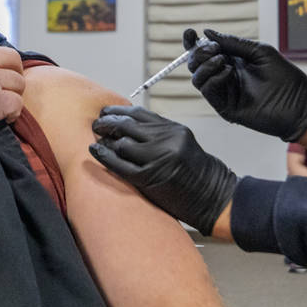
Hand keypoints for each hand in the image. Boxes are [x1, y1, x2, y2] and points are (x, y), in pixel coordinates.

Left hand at [90, 105, 236, 235]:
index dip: (118, 111)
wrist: (211, 196)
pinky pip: (121, 165)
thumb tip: (127, 126)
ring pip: (122, 144)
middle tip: (96, 124)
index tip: (106, 112)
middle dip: (107, 123)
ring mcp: (158, 159)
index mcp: (174, 130)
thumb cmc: (195, 172)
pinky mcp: (149, 178)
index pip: (139, 113)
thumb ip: (158, 133)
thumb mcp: (181, 143)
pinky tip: (96, 151)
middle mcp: (166, 140)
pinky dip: (105, 157)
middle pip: (127, 126)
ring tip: (97, 140)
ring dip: (105, 141)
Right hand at [183, 28, 306, 141]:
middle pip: (196, 64)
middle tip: (215, 49)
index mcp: (231, 61)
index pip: (205, 52)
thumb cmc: (285, 77)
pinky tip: (228, 72)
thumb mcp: (259, 52)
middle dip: (199, 52)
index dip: (193, 42)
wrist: (299, 105)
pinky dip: (213, 78)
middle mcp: (224, 76)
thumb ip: (233, 43)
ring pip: (197, 78)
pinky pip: (208, 90)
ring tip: (223, 61)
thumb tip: (206, 32)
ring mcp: (224, 92)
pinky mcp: (225, 107)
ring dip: (205, 65)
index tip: (189, 33)